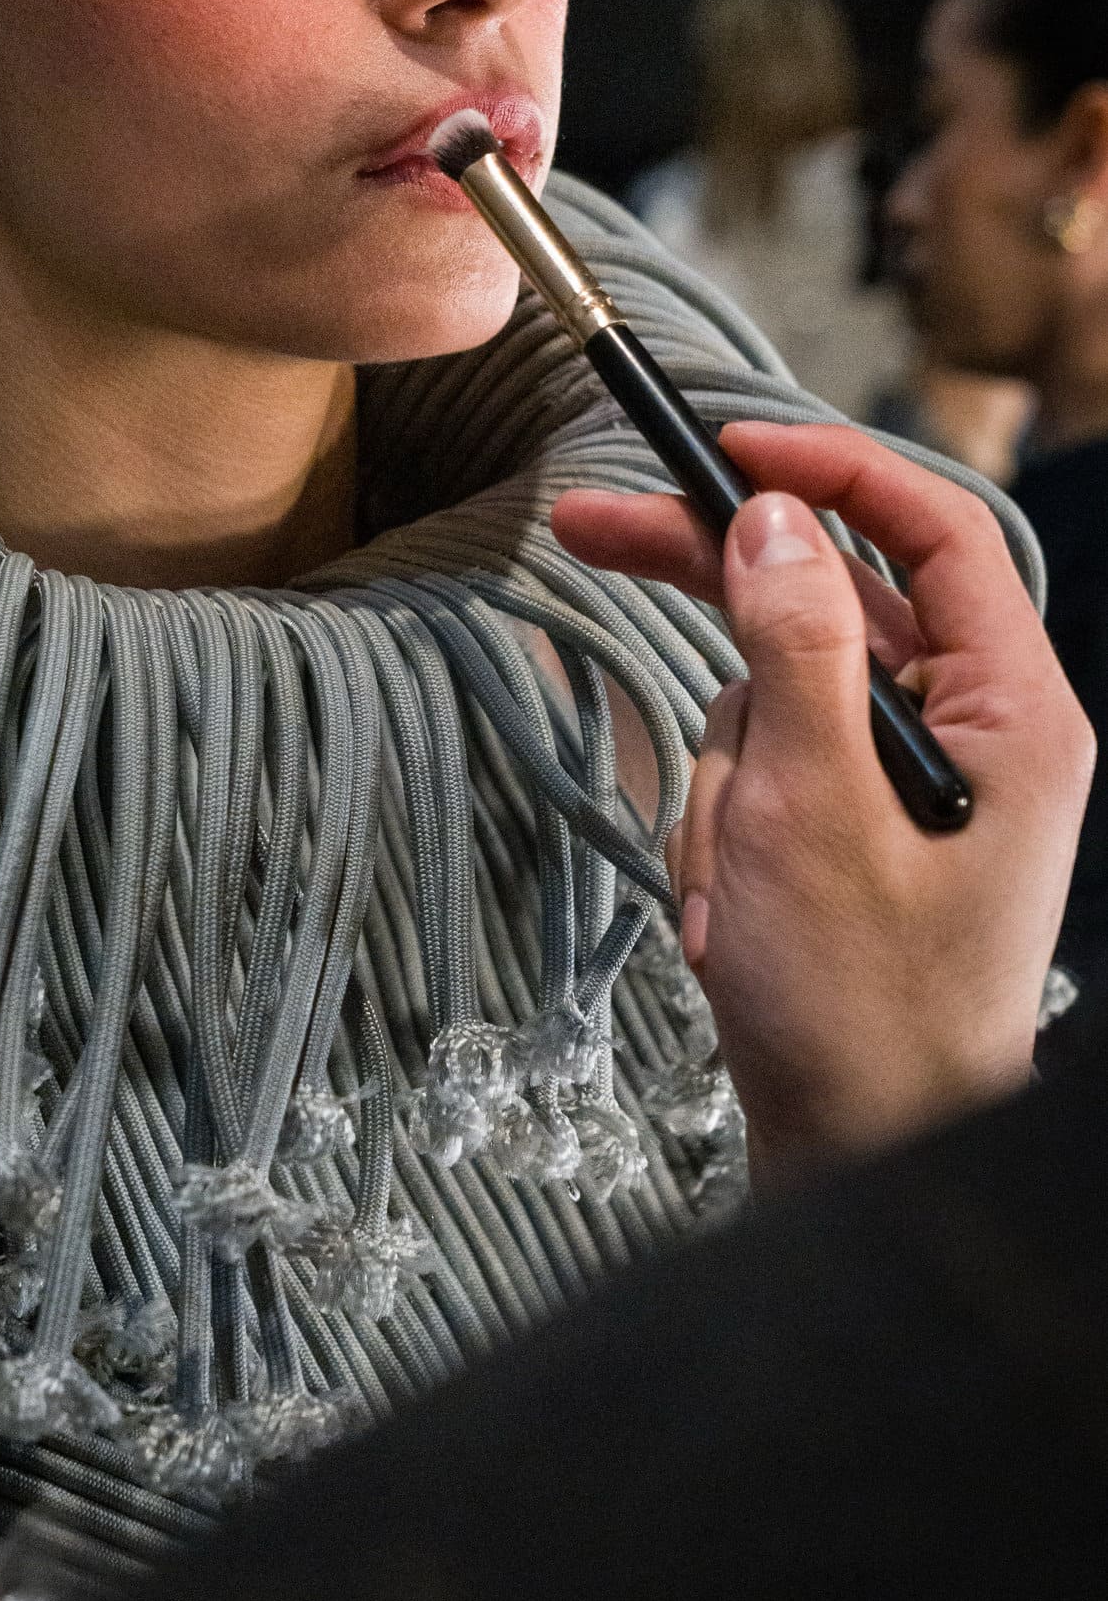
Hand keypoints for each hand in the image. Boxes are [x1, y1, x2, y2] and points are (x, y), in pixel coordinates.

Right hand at [552, 421, 1093, 1180]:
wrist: (859, 1157)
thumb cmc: (861, 1007)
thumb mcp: (815, 810)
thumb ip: (796, 649)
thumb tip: (775, 519)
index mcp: (1009, 712)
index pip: (932, 529)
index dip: (827, 469)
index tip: (723, 443)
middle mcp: (970, 730)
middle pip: (828, 598)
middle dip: (717, 601)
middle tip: (590, 525)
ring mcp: (905, 781)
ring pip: (770, 693)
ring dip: (725, 781)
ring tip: (738, 887)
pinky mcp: (850, 825)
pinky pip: (759, 768)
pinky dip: (725, 829)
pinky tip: (734, 914)